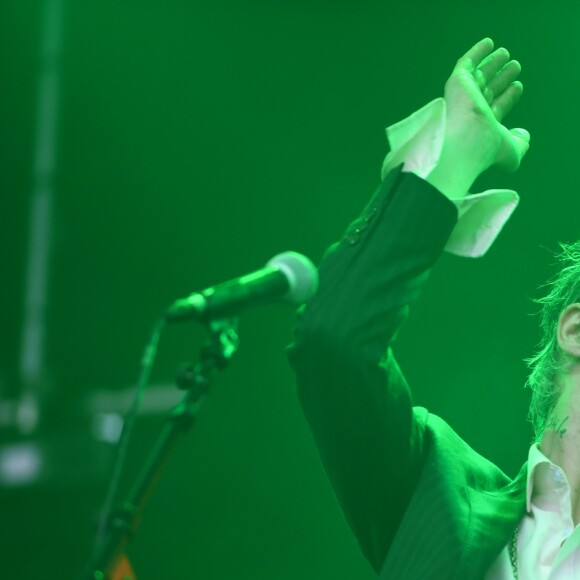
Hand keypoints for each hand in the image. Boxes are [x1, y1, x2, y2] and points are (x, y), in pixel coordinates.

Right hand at [426, 38, 529, 197]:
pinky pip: (466, 64)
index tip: (518, 86)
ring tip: (506, 54)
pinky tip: (488, 43)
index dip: (508, 97)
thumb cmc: (486, 148)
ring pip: (479, 76)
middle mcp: (471, 111)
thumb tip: (523, 134)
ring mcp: (463, 96)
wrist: (467, 139)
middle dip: (501, 78)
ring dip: (493, 64)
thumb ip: (520, 143)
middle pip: (488, 90)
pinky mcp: (457, 82)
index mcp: (481, 126)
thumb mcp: (511, 151)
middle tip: (514, 67)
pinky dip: (477, 53)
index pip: (496, 107)